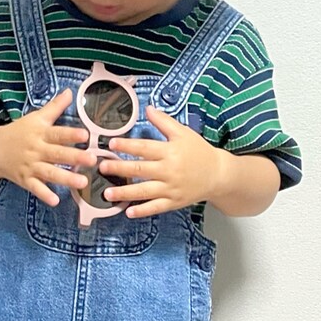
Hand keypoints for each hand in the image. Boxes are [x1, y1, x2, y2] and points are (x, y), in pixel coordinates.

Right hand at [0, 88, 98, 207]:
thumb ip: (55, 107)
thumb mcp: (36, 118)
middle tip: (92, 160)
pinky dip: (44, 194)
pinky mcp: (25, 180)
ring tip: (82, 182)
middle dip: (75, 157)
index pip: (57, 133)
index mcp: (41, 133)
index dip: (71, 133)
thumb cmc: (19, 132)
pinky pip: (35, 188)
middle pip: (57, 154)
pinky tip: (55, 201)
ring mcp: (31, 166)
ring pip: (50, 172)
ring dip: (66, 178)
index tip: (85, 134)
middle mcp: (37, 150)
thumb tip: (71, 91)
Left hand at [96, 105, 227, 216]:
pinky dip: (142, 211)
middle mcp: (169, 170)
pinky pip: (155, 207)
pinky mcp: (173, 202)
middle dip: (119, 168)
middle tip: (102, 167)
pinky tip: (128, 212)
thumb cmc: (199, 152)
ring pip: (144, 191)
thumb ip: (164, 121)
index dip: (127, 145)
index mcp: (169, 152)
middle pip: (140, 170)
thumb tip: (147, 108)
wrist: (218, 174)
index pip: (145, 148)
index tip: (112, 143)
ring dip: (125, 192)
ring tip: (107, 193)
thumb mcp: (183, 133)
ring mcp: (170, 188)